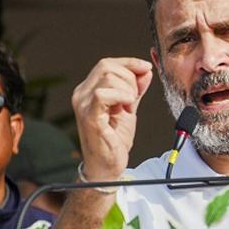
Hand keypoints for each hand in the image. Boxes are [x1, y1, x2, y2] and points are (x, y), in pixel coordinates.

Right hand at [72, 57, 152, 180]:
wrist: (107, 166)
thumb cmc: (115, 140)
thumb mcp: (129, 108)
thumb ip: (136, 89)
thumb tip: (145, 70)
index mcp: (89, 90)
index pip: (107, 64)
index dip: (129, 63)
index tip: (146, 68)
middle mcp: (82, 94)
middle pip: (107, 66)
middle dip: (130, 78)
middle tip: (134, 99)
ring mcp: (83, 105)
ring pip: (107, 77)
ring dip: (127, 90)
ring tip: (128, 108)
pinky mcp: (89, 116)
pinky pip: (103, 94)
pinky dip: (121, 96)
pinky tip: (127, 107)